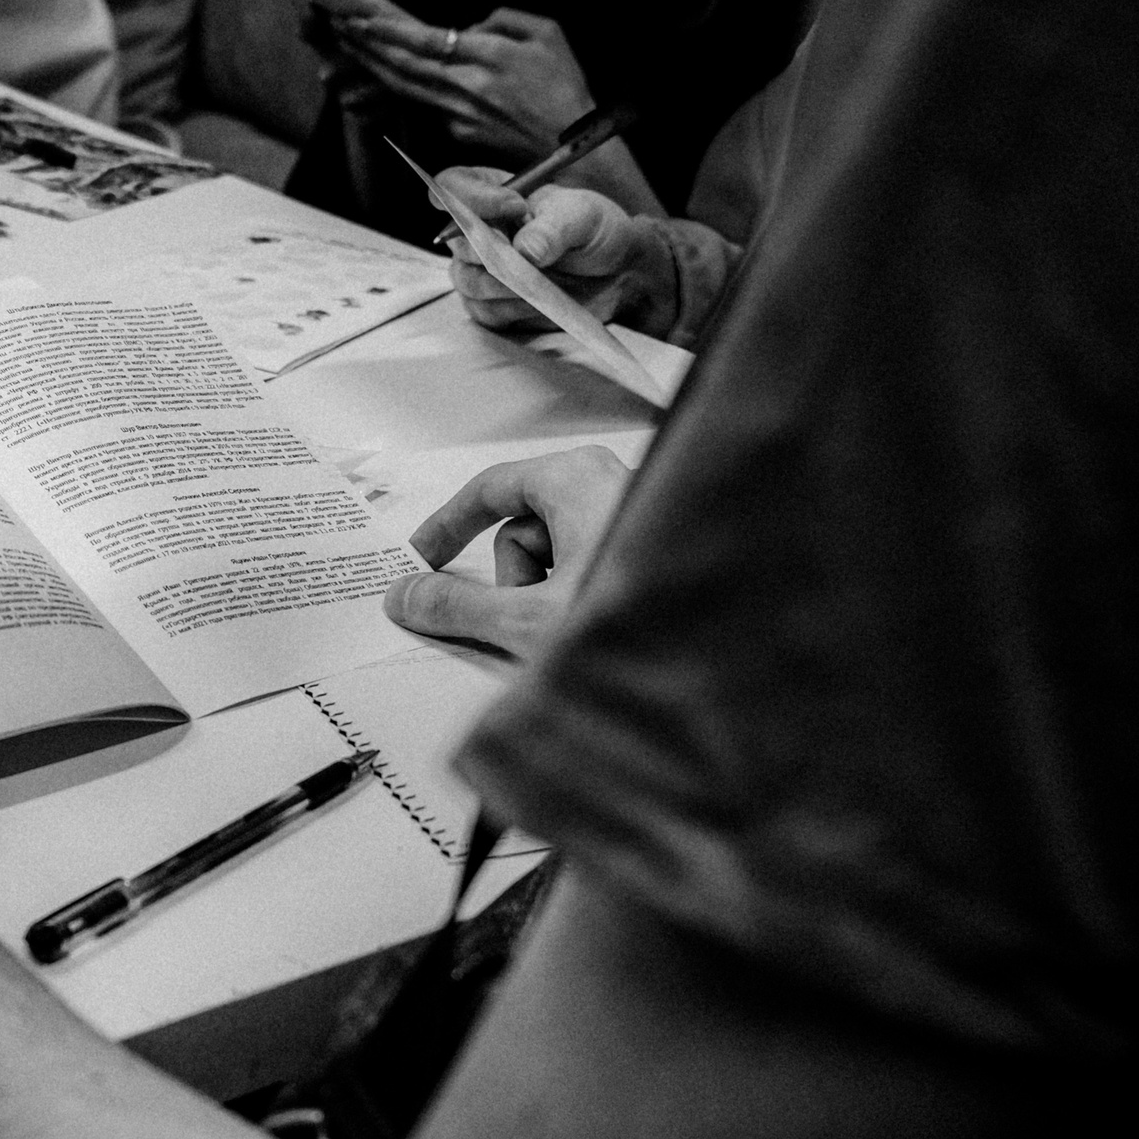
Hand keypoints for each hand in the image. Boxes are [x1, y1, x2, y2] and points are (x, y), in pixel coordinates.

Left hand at [336, 6, 596, 162]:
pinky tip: (383, 73)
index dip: (386, 31)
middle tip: (336, 28)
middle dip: (365, 46)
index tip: (358, 19)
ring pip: (404, 87)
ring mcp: (458, 115)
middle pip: (401, 66)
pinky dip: (401, 88)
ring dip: (372, 67)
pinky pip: (424, 104)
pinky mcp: (458, 133)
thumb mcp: (548, 33)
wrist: (574, 146)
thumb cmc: (565, 87)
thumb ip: (504, 20)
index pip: (424, 42)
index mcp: (488, 57)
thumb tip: (467, 27)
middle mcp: (466, 88)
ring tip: (347, 47)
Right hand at [384, 446, 632, 658]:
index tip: (422, 559)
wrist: (731, 660)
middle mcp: (610, 482)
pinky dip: (585, 598)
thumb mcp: (526, 621)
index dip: (447, 528)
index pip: (489, 489)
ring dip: (552, 596)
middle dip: (518, 582)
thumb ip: (455, 607)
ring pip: (560, 552)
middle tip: (534, 621)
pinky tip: (608, 628)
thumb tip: (407, 597)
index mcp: (576, 478)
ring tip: (584, 630)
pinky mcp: (655, 548)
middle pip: (524, 528)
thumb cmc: (644, 621)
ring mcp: (635, 514)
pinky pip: (593, 565)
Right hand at [438, 169, 679, 335]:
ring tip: (539, 284)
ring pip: (466, 280)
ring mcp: (482, 269)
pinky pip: (483, 312)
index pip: (455, 184)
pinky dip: (511, 310)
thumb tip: (523, 250)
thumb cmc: (595, 231)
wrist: (616, 271)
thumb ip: (554, 228)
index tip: (513, 208)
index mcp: (495, 194)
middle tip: (528, 259)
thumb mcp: (584, 216)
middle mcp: (481, 231)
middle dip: (491, 252)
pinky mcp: (492, 304)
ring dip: (502, 286)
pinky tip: (539, 302)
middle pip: (455, 240)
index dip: (470, 197)